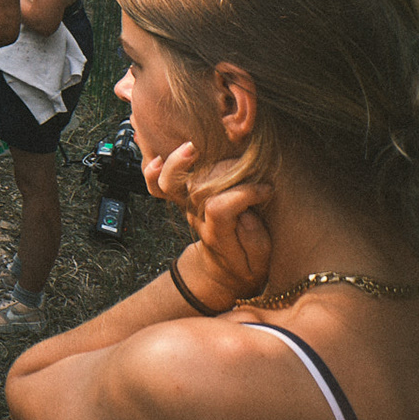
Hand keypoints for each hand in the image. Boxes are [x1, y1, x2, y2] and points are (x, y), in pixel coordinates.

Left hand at [153, 142, 271, 305]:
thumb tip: (246, 214)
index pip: (220, 208)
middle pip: (197, 189)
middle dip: (219, 171)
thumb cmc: (245, 264)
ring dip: (177, 164)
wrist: (219, 271)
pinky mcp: (181, 198)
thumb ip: (255, 241)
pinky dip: (152, 173)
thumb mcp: (260, 263)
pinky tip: (156, 159)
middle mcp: (197, 217)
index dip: (243, 194)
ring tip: (192, 148)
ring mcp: (186, 206)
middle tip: (245, 165)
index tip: (266, 190)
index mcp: (218, 234)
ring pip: (171, 184)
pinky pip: (158, 187)